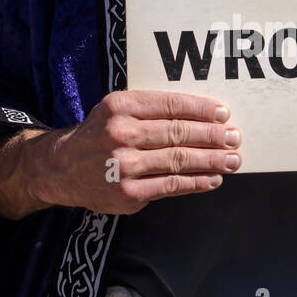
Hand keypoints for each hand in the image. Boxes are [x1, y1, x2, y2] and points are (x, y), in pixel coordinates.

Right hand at [0, 90, 242, 219]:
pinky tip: (213, 179)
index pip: (170, 105)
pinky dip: (196, 182)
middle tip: (235, 137)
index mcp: (120, 106)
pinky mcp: (129, 191)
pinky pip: (171, 185)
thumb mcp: (114, 110)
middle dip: (212, 136)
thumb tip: (201, 115)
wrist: (61, 169)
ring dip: (211, 160)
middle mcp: (121, 133)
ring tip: (232, 159)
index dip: (201, 109)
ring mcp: (124, 165)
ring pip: (179, 160)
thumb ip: (149, 109)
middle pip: (179, 133)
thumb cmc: (98, 135)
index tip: (223, 113)